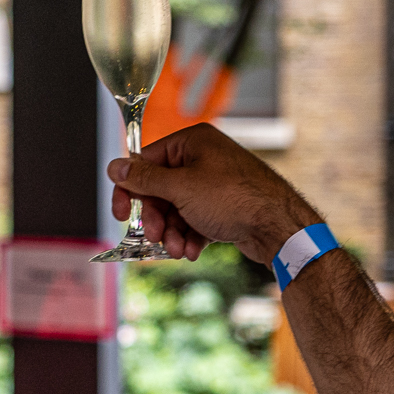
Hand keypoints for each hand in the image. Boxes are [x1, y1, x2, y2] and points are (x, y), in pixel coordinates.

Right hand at [108, 123, 320, 263]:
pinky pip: (196, 220)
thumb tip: (115, 167)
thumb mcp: (180, 189)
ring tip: (178, 250)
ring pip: (178, 209)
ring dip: (173, 233)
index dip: (130, 190)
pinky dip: (191, 236)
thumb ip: (144, 179)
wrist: (278, 227)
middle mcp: (204, 158)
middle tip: (155, 237)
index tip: (120, 215)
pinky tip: (193, 251)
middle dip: (156, 219)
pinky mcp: (226, 206)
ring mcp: (216, 183)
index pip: (146, 161)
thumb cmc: (235, 199)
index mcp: (192, 142)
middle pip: (161, 189)